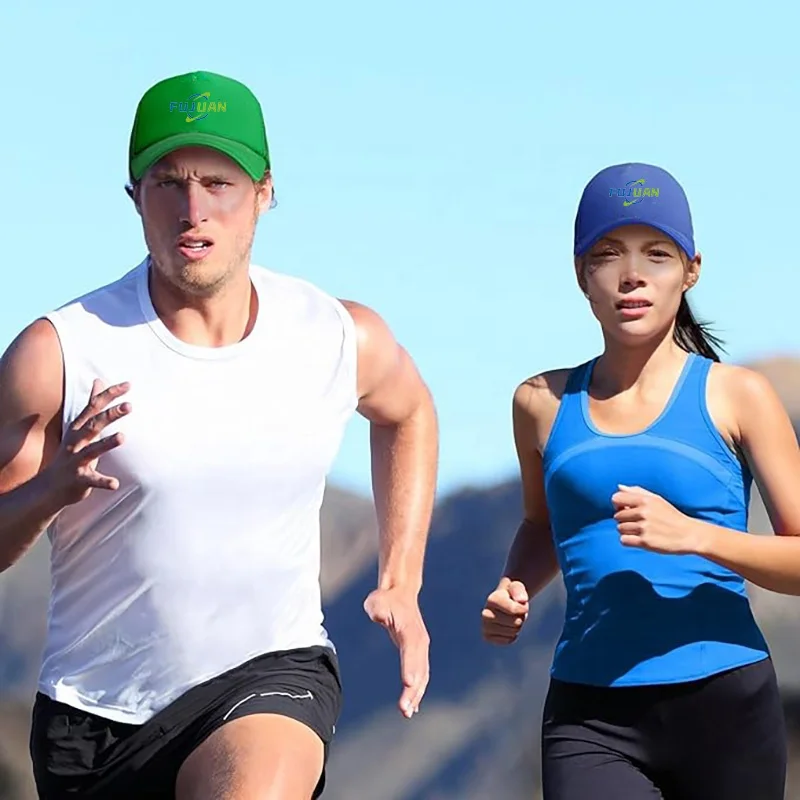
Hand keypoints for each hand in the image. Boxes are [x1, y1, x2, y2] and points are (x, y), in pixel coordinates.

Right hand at [45, 379, 130, 505]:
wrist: (48, 487)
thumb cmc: (70, 453)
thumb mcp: (80, 426)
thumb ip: (92, 405)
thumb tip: (98, 380)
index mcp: (78, 428)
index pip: (94, 406)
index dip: (110, 395)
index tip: (129, 385)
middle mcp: (75, 442)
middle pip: (94, 425)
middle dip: (111, 415)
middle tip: (130, 405)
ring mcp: (76, 460)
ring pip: (92, 450)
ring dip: (107, 444)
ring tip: (123, 437)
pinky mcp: (79, 479)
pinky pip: (92, 480)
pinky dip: (104, 482)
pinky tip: (115, 484)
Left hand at [363, 587, 429, 718]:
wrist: (400, 592)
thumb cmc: (386, 599)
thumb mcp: (377, 601)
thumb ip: (378, 609)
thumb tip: (379, 616)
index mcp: (409, 630)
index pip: (410, 652)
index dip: (410, 668)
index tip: (408, 685)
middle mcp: (419, 641)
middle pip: (419, 669)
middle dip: (413, 690)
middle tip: (404, 710)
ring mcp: (421, 647)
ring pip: (422, 675)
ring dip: (416, 694)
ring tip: (407, 713)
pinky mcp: (418, 652)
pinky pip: (421, 674)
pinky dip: (418, 690)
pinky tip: (412, 706)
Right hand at [481, 577, 528, 644]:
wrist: (502, 604)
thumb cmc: (511, 594)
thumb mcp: (517, 587)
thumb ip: (519, 590)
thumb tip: (522, 600)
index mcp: (492, 599)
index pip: (513, 610)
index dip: (523, 608)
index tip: (522, 604)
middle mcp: (485, 613)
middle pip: (516, 623)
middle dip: (521, 618)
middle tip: (515, 612)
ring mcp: (485, 626)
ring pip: (513, 632)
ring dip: (517, 626)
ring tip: (511, 618)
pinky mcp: (486, 637)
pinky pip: (508, 640)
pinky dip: (512, 635)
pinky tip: (507, 627)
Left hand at [612, 484, 702, 554]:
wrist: (689, 534)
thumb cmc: (671, 516)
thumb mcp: (657, 499)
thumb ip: (637, 492)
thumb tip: (619, 487)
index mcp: (645, 500)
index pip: (616, 499)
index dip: (618, 505)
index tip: (625, 510)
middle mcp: (643, 512)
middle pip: (617, 516)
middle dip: (624, 520)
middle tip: (638, 523)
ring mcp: (644, 527)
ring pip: (620, 528)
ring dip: (627, 531)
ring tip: (641, 531)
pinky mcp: (645, 542)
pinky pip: (623, 540)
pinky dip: (628, 540)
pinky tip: (638, 539)